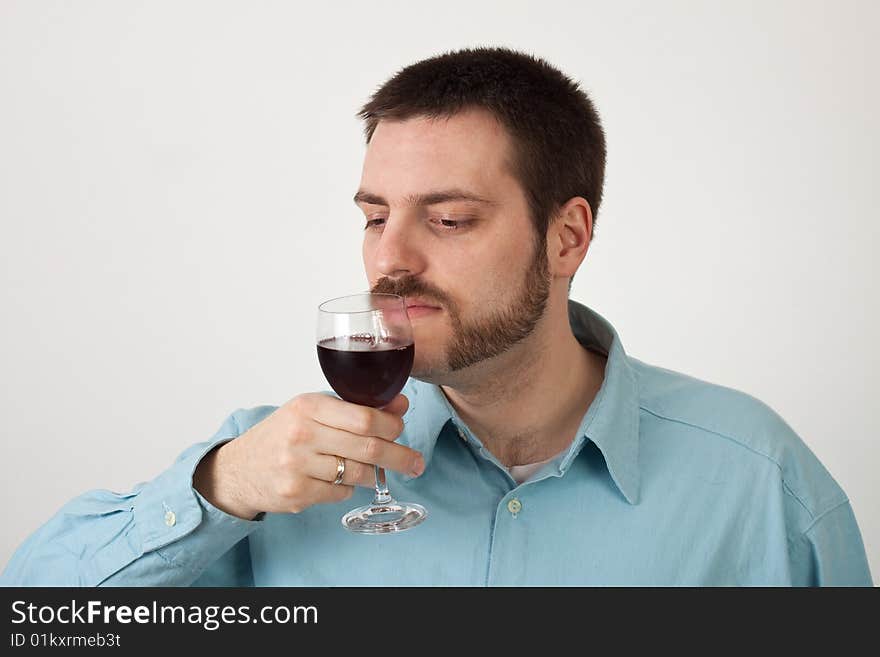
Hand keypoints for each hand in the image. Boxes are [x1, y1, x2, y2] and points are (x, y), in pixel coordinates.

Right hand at [193, 393, 422, 519]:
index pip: (365, 417)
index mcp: (308, 407)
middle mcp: (302, 434)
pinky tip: (337, 479)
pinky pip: (341, 492)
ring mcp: (298, 467)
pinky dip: (348, 487)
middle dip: (400, 456)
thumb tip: (400, 405)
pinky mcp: (297, 494)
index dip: (392, 425)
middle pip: (368, 447)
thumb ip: (355, 407)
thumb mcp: (312, 412)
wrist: (238, 470)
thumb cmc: (281, 436)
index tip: (402, 429)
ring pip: (358, 473)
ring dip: (375, 474)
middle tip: (416, 462)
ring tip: (377, 472)